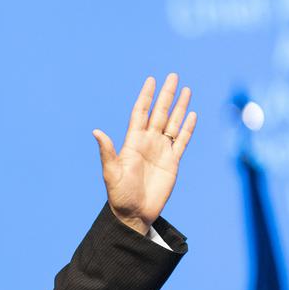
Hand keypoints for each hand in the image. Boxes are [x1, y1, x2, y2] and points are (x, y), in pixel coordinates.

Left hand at [92, 73, 195, 234]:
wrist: (134, 213)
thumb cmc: (119, 195)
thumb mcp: (111, 172)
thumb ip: (107, 151)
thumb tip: (96, 132)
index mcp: (133, 142)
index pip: (141, 113)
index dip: (146, 96)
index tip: (151, 80)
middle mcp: (148, 143)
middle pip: (160, 113)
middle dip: (166, 95)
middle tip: (173, 75)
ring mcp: (161, 151)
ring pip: (173, 123)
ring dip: (180, 107)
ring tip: (187, 89)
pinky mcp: (173, 162)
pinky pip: (182, 141)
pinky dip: (188, 128)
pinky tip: (192, 115)